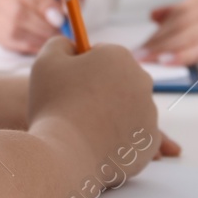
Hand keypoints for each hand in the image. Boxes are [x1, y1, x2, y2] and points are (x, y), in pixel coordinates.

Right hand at [0, 0, 86, 54]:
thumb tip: (65, 13)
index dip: (40, 3)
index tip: (61, 17)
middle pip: (15, 10)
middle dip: (43, 25)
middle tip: (64, 33)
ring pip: (12, 29)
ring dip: (39, 37)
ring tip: (57, 37)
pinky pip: (10, 42)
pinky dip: (31, 45)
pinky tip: (45, 41)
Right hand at [27, 36, 173, 183]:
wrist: (64, 154)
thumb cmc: (54, 104)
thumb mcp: (47, 60)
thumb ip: (61, 44)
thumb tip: (72, 45)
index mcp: (119, 57)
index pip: (101, 56)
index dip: (82, 69)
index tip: (69, 85)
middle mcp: (142, 81)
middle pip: (118, 81)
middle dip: (100, 91)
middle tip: (74, 108)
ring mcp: (149, 113)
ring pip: (126, 109)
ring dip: (110, 115)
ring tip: (84, 129)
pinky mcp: (149, 143)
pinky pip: (132, 136)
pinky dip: (118, 140)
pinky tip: (97, 143)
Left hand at [137, 0, 197, 71]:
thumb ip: (192, 18)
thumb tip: (154, 16)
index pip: (185, 10)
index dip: (161, 29)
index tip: (141, 44)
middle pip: (188, 20)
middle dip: (160, 40)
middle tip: (138, 55)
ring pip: (196, 32)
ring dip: (168, 49)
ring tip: (149, 60)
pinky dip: (188, 54)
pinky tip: (170, 61)